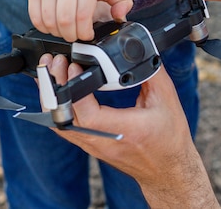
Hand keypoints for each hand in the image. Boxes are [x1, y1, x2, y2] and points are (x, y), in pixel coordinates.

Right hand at [28, 0, 132, 41]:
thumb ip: (121, 1)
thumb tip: (120, 17)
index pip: (84, 15)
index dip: (85, 32)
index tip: (88, 35)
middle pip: (66, 20)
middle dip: (72, 35)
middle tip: (76, 35)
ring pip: (50, 21)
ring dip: (57, 33)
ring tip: (64, 30)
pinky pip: (36, 18)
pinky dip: (44, 28)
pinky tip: (52, 25)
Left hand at [39, 53, 217, 207]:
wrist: (168, 172)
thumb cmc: (170, 139)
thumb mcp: (167, 100)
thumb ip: (151, 72)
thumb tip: (141, 49)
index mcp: (125, 130)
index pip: (89, 114)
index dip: (75, 89)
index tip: (73, 66)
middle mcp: (105, 142)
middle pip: (66, 117)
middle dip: (56, 86)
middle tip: (57, 61)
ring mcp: (95, 146)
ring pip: (60, 124)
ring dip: (52, 97)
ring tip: (51, 71)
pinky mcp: (91, 146)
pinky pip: (65, 128)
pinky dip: (57, 109)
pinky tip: (57, 91)